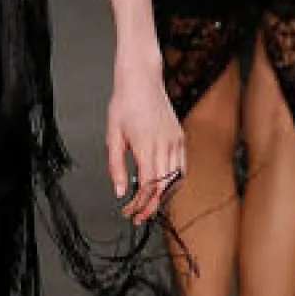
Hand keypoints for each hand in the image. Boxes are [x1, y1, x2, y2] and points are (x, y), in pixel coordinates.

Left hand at [106, 69, 186, 225]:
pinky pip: (182, 167)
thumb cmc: (124, 103)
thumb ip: (116, 166)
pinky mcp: (180, 138)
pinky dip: (174, 182)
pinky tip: (162, 186)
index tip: (129, 212)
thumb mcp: (112, 136)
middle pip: (163, 188)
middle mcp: (165, 145)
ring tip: (149, 204)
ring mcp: (176, 141)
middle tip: (138, 216)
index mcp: (146, 145)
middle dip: (151, 206)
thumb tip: (120, 191)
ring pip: (176, 180)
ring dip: (164, 196)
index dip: (139, 205)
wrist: (141, 79)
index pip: (147, 186)